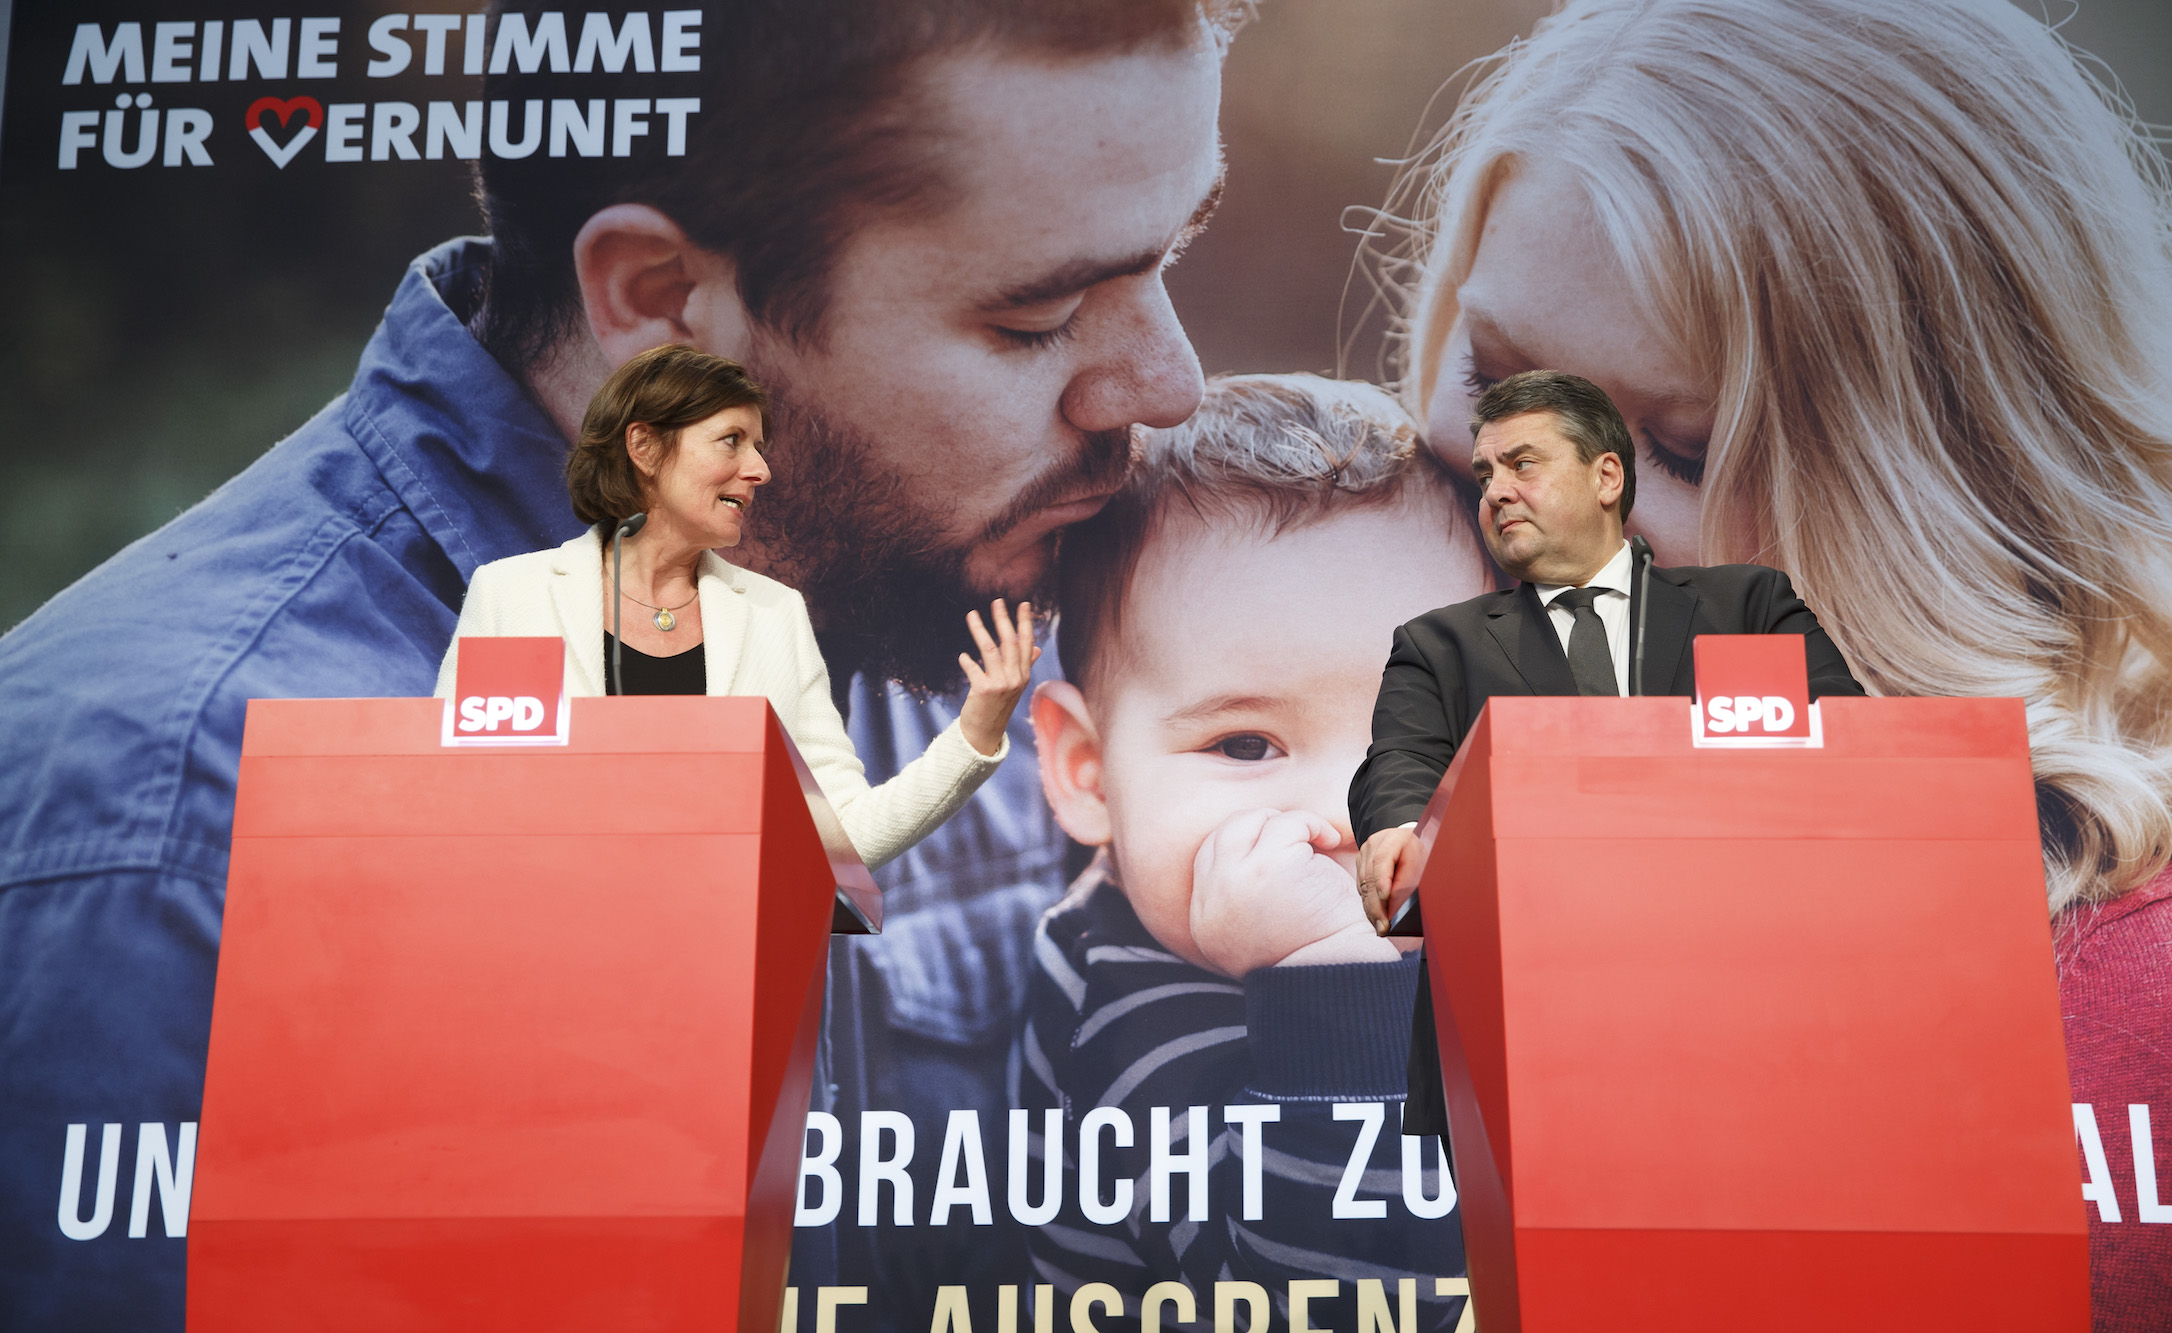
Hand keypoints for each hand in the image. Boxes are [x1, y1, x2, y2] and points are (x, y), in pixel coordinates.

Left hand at [957, 599, 1039, 756]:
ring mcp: (1000, 685)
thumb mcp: (1015, 687)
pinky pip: (973, 668)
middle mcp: (1015, 678)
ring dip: (979, 630)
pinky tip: (963, 656)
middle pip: (1009, 642)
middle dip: (1003, 619)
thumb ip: (1024, 665)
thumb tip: (1037, 648)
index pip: (1026, 643)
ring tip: (972, 615)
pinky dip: (966, 661)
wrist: (984, 734)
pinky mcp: (983, 690)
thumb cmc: (997, 706)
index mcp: (1023, 675)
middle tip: (997, 602)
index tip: (1024, 604)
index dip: (1025, 623)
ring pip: (989, 650)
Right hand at [1190, 808, 1397, 976]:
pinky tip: (1329, 840)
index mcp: (1206, 922)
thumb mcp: (1257, 935)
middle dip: (1261, 824)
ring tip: (1320, 840)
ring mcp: (1235, 880)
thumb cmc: (1314, 954)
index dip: (1242, 843)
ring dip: (1290, 824)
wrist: (1339, 974)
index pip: (1207, 860)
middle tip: (1297, 835)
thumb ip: (1241, 900)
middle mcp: (1211, 901)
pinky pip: (1288, 823)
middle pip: (1224, 834)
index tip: (1276, 846)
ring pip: (1254, 823)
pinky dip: (1311, 825)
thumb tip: (1251, 854)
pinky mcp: (1268, 866)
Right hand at [1356, 825, 1426, 934]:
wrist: (1410, 839)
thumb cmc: (1421, 850)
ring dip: (1372, 909)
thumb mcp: (1423, 859)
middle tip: (1384, 926)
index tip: (1386, 898)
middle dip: (1377, 905)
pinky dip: (1369, 905)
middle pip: (1370, 877)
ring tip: (1381, 928)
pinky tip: (1376, 919)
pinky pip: (1362, 888)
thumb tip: (1398, 903)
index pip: (1382, 860)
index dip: (1382, 880)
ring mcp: (1364, 855)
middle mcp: (1374, 845)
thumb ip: (1411, 877)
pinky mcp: (1361, 866)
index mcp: (1392, 838)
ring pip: (1364, 885)